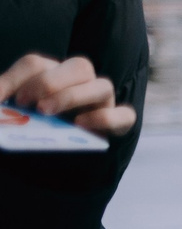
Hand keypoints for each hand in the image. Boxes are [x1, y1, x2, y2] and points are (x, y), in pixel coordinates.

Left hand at [0, 53, 135, 136]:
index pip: (36, 64)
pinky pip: (123, 116)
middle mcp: (82, 83)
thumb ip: (6, 105)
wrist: (54, 163)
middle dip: (49, 82)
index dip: (16, 79)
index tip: (2, 98)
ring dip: (72, 96)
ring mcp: (104, 102)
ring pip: (103, 86)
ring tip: (46, 112)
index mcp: (53, 75)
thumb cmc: (34, 131)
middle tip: (27, 103)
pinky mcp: (119, 124)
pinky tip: (81, 125)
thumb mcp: (16, 115)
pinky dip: (104, 118)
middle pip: (79, 66)